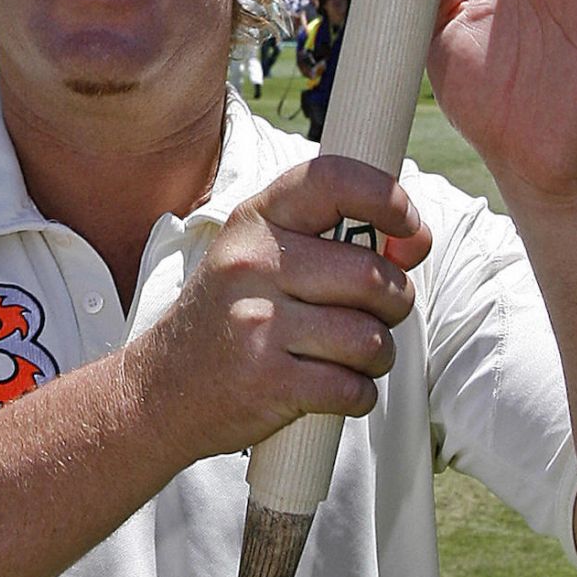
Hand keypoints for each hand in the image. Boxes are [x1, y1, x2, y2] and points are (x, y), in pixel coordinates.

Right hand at [139, 155, 431, 465]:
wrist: (159, 389)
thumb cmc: (228, 316)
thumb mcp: (258, 255)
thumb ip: (328, 239)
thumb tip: (416, 239)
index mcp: (256, 220)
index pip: (333, 181)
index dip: (388, 198)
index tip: (410, 228)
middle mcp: (253, 263)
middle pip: (372, 276)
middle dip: (394, 303)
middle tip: (373, 315)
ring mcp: (257, 322)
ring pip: (370, 337)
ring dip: (376, 356)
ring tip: (348, 355)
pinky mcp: (267, 381)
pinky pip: (352, 388)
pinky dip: (356, 395)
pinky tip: (331, 388)